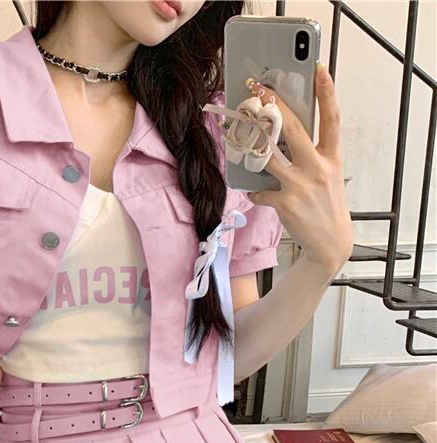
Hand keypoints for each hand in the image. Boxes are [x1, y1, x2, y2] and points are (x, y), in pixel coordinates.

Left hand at [246, 63, 353, 275]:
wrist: (330, 243)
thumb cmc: (326, 205)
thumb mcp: (328, 176)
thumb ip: (312, 155)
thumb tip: (284, 137)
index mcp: (332, 158)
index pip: (332, 119)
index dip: (327, 92)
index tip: (319, 68)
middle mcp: (318, 168)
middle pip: (294, 130)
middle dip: (274, 108)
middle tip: (259, 91)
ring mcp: (301, 186)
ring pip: (270, 156)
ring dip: (252, 145)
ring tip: (241, 135)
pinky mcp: (285, 203)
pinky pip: (260, 191)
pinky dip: (256, 191)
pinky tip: (257, 193)